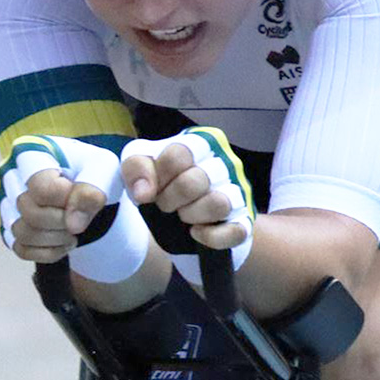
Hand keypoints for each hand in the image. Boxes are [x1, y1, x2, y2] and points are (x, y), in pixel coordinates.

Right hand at [0, 135, 129, 266]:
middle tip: (81, 218)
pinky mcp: (7, 226)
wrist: (89, 189)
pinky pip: (20, 249)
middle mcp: (10, 174)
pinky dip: (48, 252)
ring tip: (75, 231)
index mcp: (30, 151)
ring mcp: (5, 201)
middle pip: (30, 212)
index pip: (42, 189)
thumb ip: (92, 188)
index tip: (85, 196)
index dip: (69, 201)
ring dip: (56, 239)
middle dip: (63, 222)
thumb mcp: (103, 170)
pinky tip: (65, 242)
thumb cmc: (93, 171)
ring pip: (21, 232)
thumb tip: (73, 224)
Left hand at [122, 127, 255, 265]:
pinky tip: (195, 233)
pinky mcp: (244, 220)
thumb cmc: (163, 184)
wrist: (179, 219)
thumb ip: (135, 168)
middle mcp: (225, 162)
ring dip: (191, 215)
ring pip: (218, 204)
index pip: (179, 154)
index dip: (157, 177)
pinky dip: (210, 237)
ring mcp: (238, 191)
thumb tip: (143, 192)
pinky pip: (235, 232)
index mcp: (201, 142)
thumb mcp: (141, 168)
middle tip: (163, 205)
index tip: (149, 188)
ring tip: (183, 216)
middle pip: (195, 181)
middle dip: (169, 199)